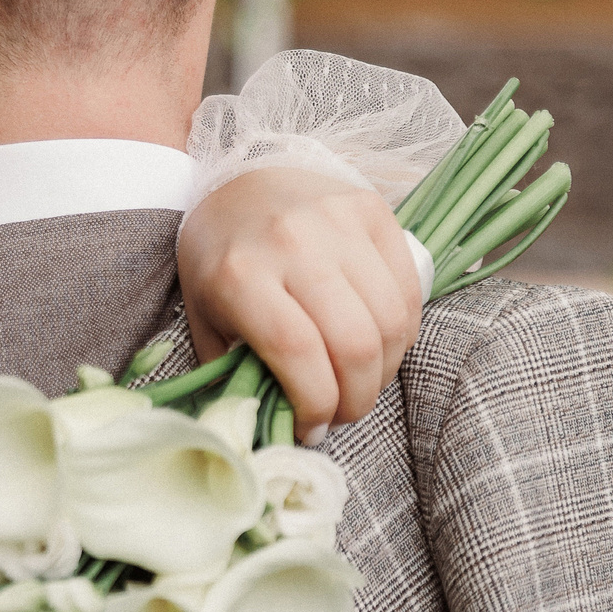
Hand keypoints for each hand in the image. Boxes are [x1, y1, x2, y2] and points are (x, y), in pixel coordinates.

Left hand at [177, 168, 422, 441]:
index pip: (297, 352)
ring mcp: (338, 223)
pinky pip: (408, 289)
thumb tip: (268, 429)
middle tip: (343, 414)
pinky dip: (403, 333)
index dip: (316, 403)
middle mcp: (293, 244)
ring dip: (385, 370)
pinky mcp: (373, 210)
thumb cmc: (219, 259)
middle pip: (354, 342)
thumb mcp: (205, 317)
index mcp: (240, 274)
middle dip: (357, 398)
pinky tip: (380, 347)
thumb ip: (233, 371)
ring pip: (391, 320)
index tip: (313, 427)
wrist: (239, 182)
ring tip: (361, 384)